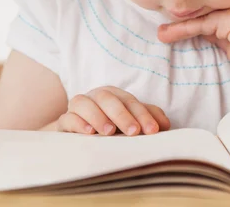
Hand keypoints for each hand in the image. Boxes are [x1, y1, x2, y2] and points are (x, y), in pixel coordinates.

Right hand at [56, 86, 170, 135]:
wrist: (78, 134)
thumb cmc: (111, 125)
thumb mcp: (130, 121)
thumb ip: (148, 118)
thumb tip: (165, 125)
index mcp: (115, 95)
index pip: (130, 101)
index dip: (143, 115)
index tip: (152, 131)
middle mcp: (96, 97)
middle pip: (108, 99)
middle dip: (122, 115)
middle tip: (134, 132)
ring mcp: (78, 107)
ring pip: (84, 103)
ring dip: (98, 116)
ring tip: (109, 132)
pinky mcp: (64, 121)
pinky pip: (68, 117)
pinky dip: (77, 123)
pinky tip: (88, 133)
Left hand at [157, 3, 229, 82]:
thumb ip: (218, 36)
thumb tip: (200, 32)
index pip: (209, 13)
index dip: (190, 20)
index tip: (171, 28)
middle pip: (203, 12)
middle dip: (181, 21)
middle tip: (161, 30)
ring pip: (200, 17)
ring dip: (178, 27)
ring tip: (161, 34)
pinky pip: (203, 24)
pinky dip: (185, 30)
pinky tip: (171, 34)